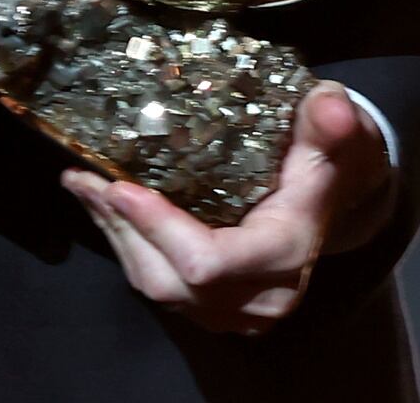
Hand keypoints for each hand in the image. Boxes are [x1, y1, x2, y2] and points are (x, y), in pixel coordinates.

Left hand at [61, 82, 391, 335]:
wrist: (333, 197)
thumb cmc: (324, 158)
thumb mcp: (330, 134)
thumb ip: (328, 119)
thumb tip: (334, 107)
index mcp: (286, 254)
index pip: (209, 262)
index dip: (159, 229)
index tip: (119, 187)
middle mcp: (262, 298)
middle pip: (172, 282)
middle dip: (123, 229)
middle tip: (84, 178)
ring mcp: (237, 312)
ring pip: (158, 288)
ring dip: (116, 237)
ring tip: (84, 186)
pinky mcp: (215, 310)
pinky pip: (159, 288)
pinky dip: (128, 247)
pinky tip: (106, 207)